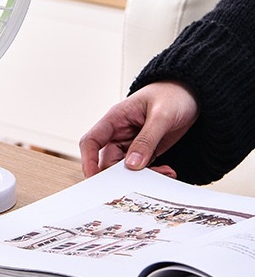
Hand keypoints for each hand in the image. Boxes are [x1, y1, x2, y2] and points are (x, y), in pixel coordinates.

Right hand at [79, 81, 198, 178]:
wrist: (191, 94)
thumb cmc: (172, 95)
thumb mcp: (161, 115)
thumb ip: (146, 140)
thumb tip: (131, 165)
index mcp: (115, 119)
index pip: (91, 141)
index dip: (88, 160)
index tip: (94, 178)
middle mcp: (119, 133)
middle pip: (108, 160)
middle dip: (122, 175)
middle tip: (139, 183)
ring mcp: (132, 143)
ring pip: (126, 169)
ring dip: (142, 176)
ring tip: (164, 172)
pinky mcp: (146, 151)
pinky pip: (143, 169)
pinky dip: (154, 174)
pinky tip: (168, 171)